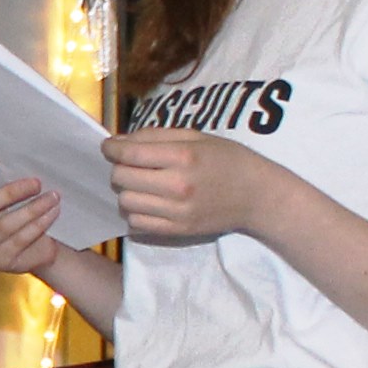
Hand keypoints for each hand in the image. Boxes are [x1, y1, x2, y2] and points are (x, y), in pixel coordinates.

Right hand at [0, 159, 68, 278]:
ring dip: (33, 209)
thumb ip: (9, 182)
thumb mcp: (9, 198)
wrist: (32, 249)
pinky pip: (21, 240)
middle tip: (36, 183)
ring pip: (5, 225)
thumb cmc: (17, 214)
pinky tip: (52, 213)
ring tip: (53, 197)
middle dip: (10, 193)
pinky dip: (39, 224)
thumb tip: (27, 161)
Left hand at [103, 128, 287, 246]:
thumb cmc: (228, 160)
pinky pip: (137, 224)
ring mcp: (177, 212)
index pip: (129, 154)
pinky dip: (136, 213)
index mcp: (183, 156)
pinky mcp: (178, 231)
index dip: (111, 149)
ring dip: (127, 191)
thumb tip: (118, 141)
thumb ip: (155, 136)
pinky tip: (149, 203)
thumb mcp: (196, 137)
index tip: (109, 147)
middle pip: (122, 178)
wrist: (258, 196)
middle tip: (130, 165)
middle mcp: (178, 185)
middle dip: (119, 168)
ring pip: (125, 202)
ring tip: (141, 184)